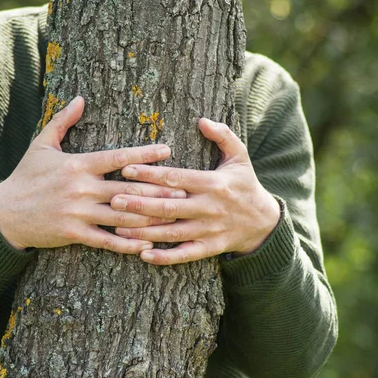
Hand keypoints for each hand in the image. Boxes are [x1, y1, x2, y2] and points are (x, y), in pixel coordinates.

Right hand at [0, 96, 186, 253]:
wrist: (4, 213)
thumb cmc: (25, 176)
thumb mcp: (41, 144)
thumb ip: (62, 121)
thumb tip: (80, 98)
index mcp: (77, 164)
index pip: (117, 157)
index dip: (144, 153)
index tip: (167, 150)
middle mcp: (81, 188)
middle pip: (127, 189)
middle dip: (157, 189)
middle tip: (184, 188)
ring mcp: (78, 213)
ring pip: (121, 216)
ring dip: (149, 217)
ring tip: (173, 217)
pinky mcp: (74, 233)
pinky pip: (106, 241)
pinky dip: (127, 244)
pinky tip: (147, 244)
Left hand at [111, 118, 280, 264]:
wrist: (264, 221)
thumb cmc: (245, 185)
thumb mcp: (240, 157)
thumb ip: (223, 136)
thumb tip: (202, 120)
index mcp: (212, 183)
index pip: (176, 178)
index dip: (150, 173)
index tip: (126, 169)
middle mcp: (209, 207)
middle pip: (169, 206)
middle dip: (139, 204)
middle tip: (113, 200)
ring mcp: (209, 230)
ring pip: (172, 232)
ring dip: (144, 232)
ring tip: (118, 229)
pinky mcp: (209, 248)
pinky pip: (185, 255)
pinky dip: (165, 257)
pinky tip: (143, 256)